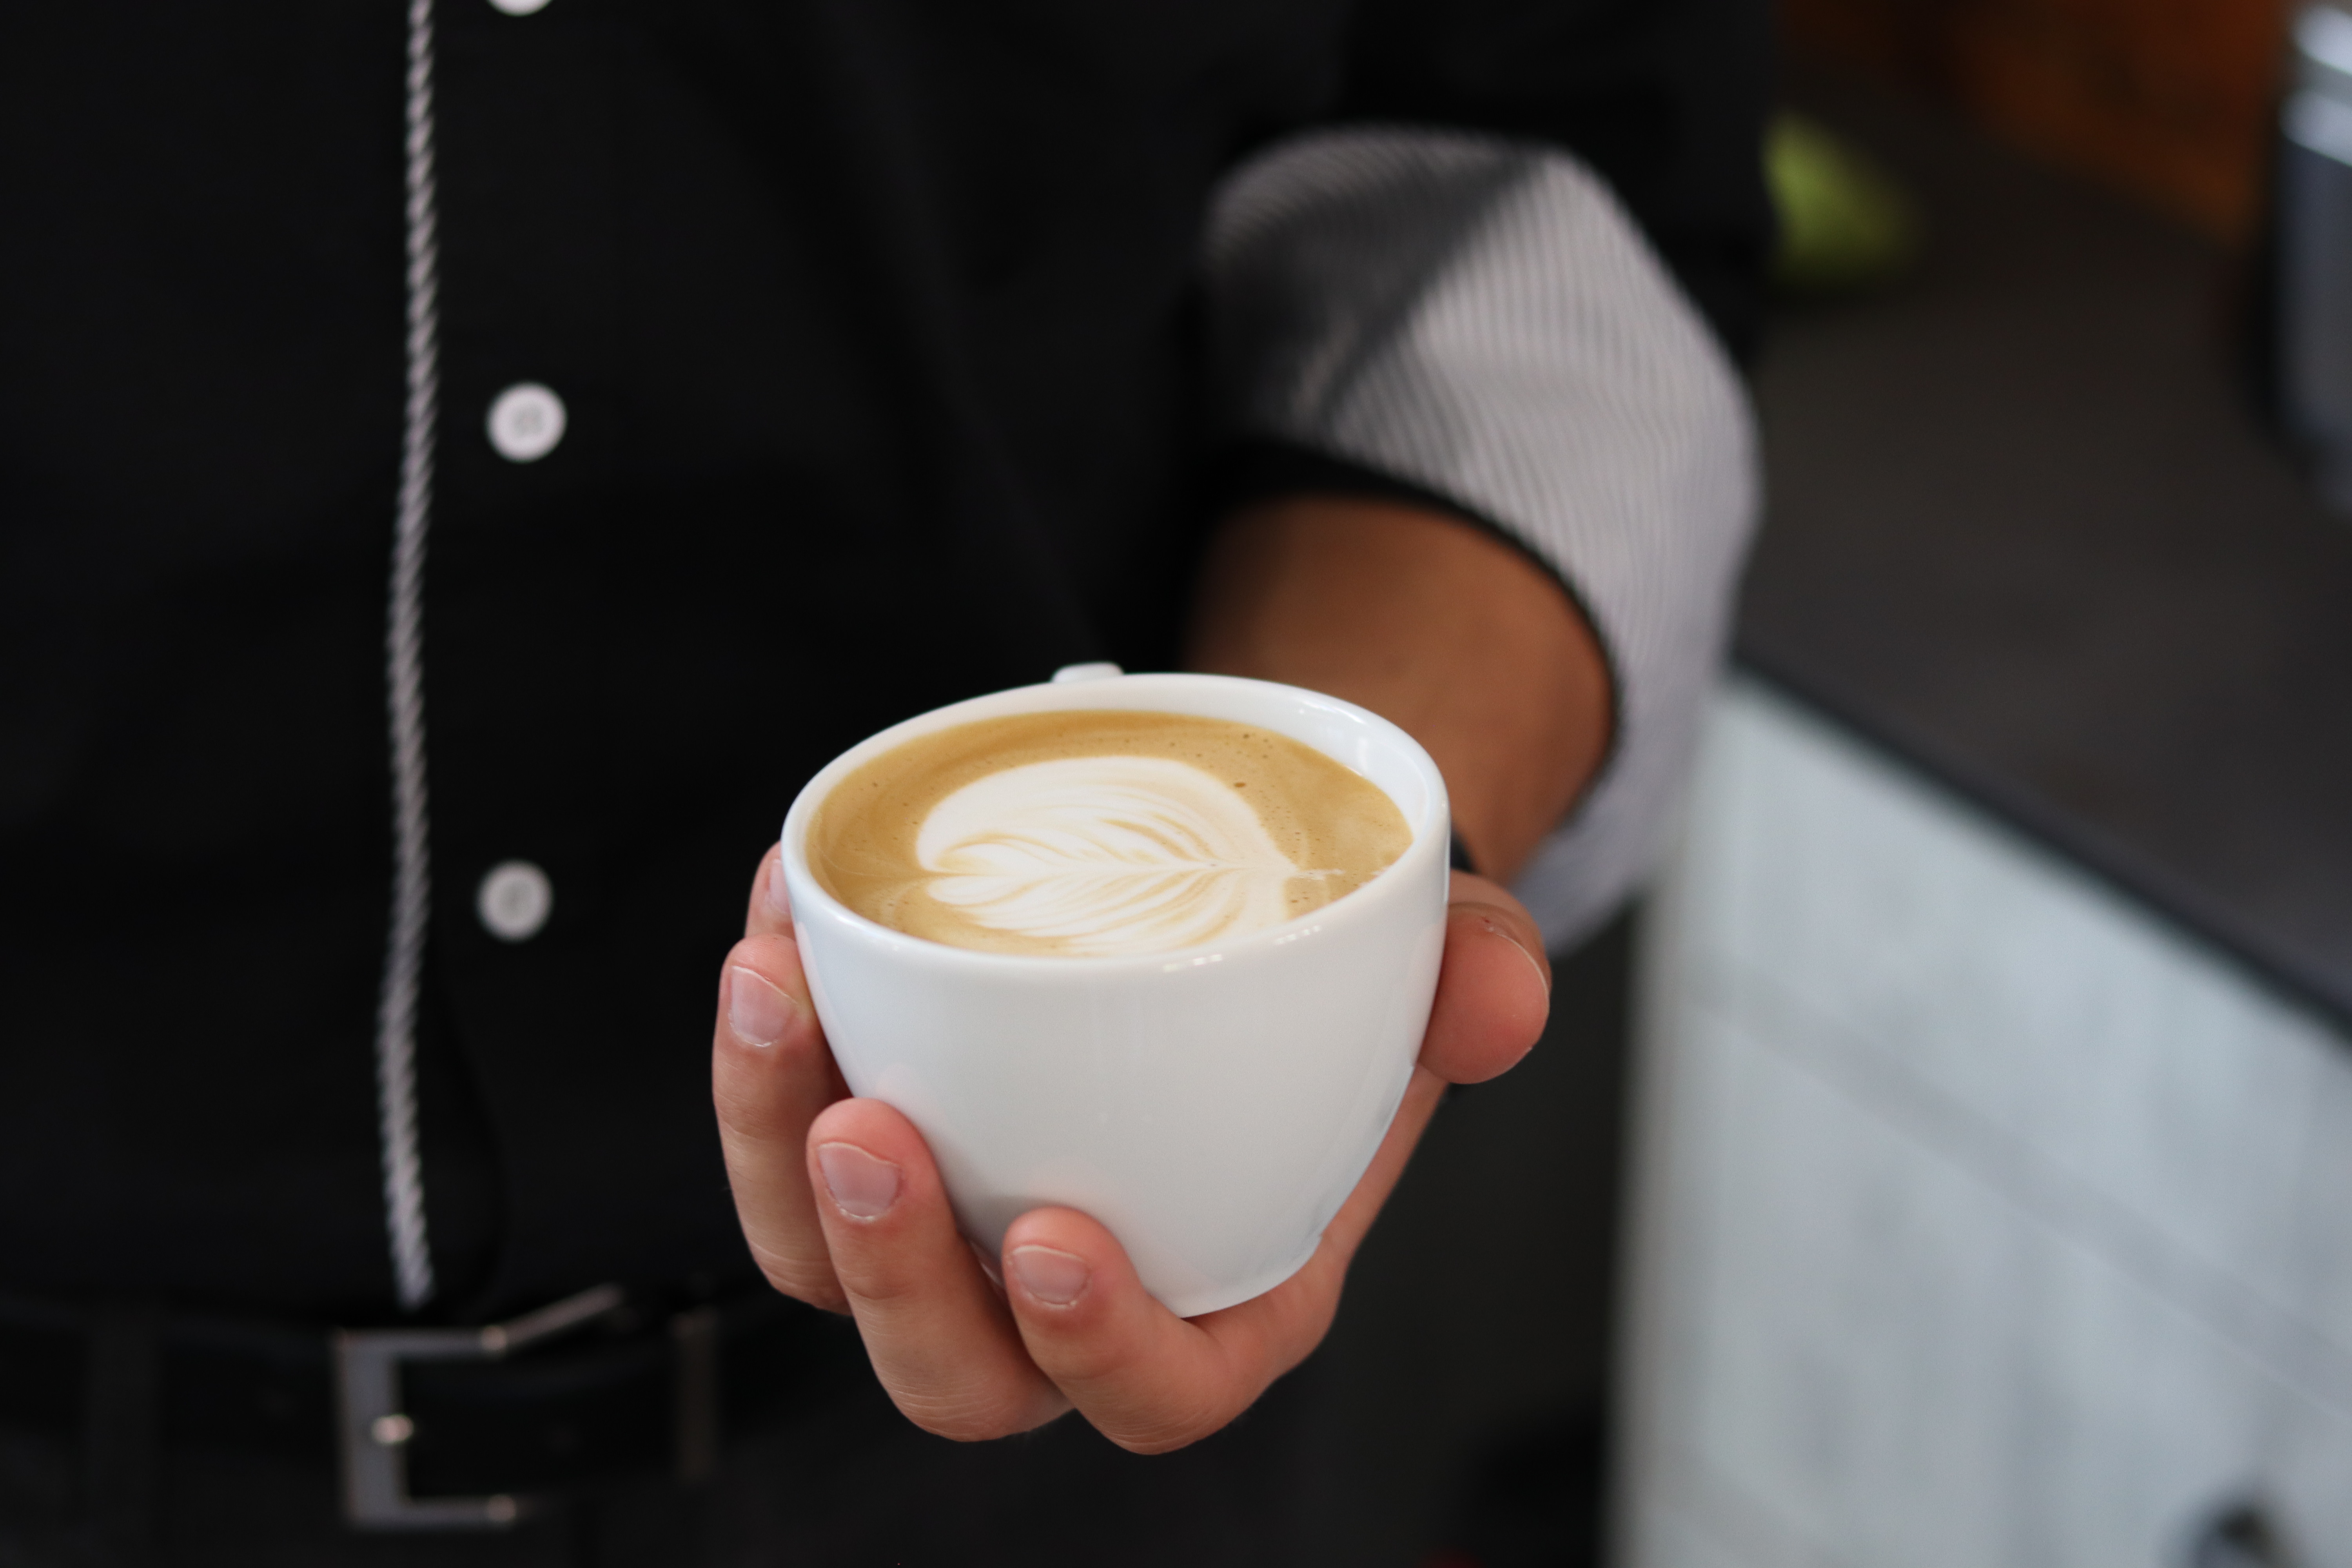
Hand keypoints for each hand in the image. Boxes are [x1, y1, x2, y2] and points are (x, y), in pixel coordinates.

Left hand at [713, 845, 1549, 1451]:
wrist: (1245, 899)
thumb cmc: (1336, 973)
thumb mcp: (1439, 960)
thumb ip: (1480, 976)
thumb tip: (1502, 998)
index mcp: (1224, 1285)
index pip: (1158, 1387)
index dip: (1098, 1347)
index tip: (1051, 1238)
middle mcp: (1077, 1282)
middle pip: (955, 1369)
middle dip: (891, 1273)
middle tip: (865, 1130)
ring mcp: (961, 1215)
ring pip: (824, 1265)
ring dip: (771, 1145)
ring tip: (770, 995)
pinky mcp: (889, 1126)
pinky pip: (785, 1137)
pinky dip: (765, 1041)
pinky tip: (778, 919)